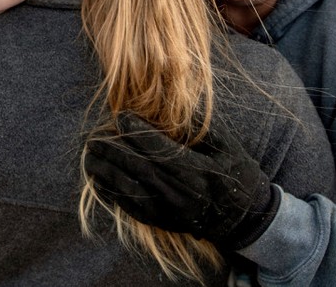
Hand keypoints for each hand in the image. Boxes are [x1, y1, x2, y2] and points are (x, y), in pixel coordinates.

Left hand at [84, 111, 279, 249]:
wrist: (245, 219)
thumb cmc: (238, 176)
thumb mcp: (227, 147)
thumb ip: (200, 130)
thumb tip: (172, 112)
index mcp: (198, 173)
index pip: (160, 150)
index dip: (138, 133)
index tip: (121, 116)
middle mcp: (181, 194)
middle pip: (140, 169)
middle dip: (114, 150)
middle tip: (95, 136)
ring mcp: (170, 211)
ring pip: (131, 190)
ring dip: (107, 171)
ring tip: (90, 156)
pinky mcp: (163, 222)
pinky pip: (132, 208)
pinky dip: (112, 194)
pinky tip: (99, 181)